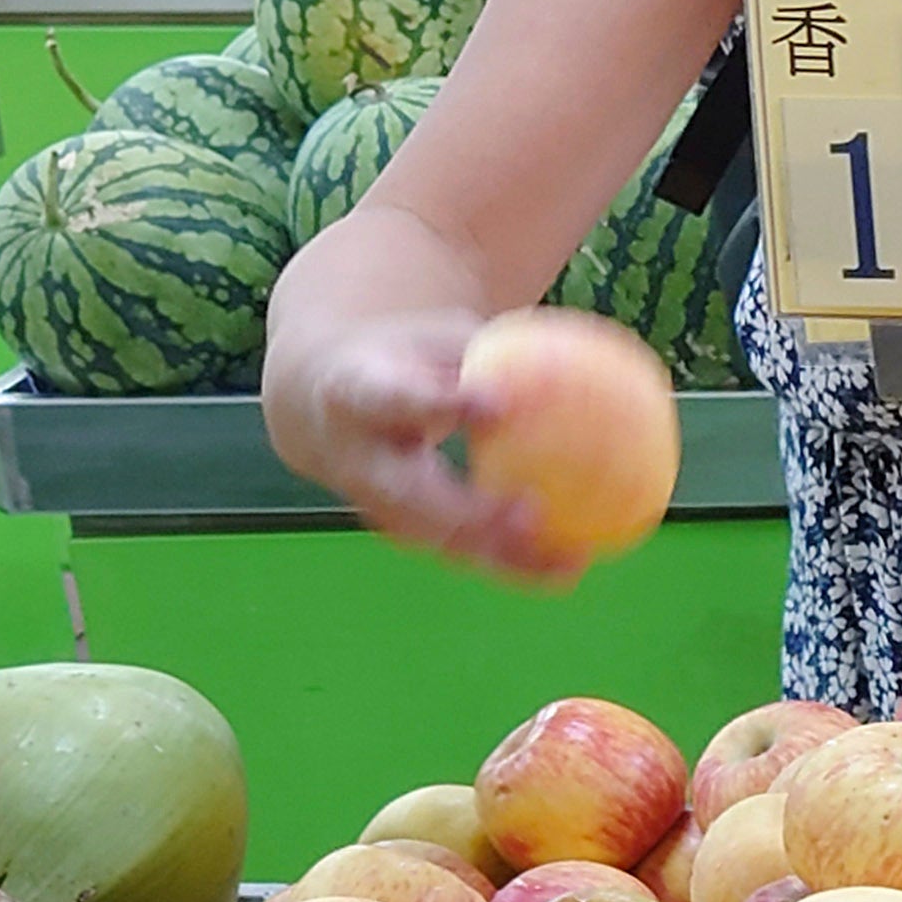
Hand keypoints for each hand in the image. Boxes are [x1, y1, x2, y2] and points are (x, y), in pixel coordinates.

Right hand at [263, 308, 573, 579]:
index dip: (441, 405)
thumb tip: (577, 359)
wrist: (324, 407)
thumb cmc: (404, 360)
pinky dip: (515, 564)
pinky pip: (463, 553)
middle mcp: (360, 461)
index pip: (396, 399)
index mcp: (356, 396)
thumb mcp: (437, 337)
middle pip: (409, 496)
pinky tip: (573, 564)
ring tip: (570, 558)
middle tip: (532, 512)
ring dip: (504, 555)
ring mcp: (378, 506)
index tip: (494, 405)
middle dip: (466, 512)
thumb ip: (496, 349)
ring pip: (441, 539)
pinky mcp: (406, 532)